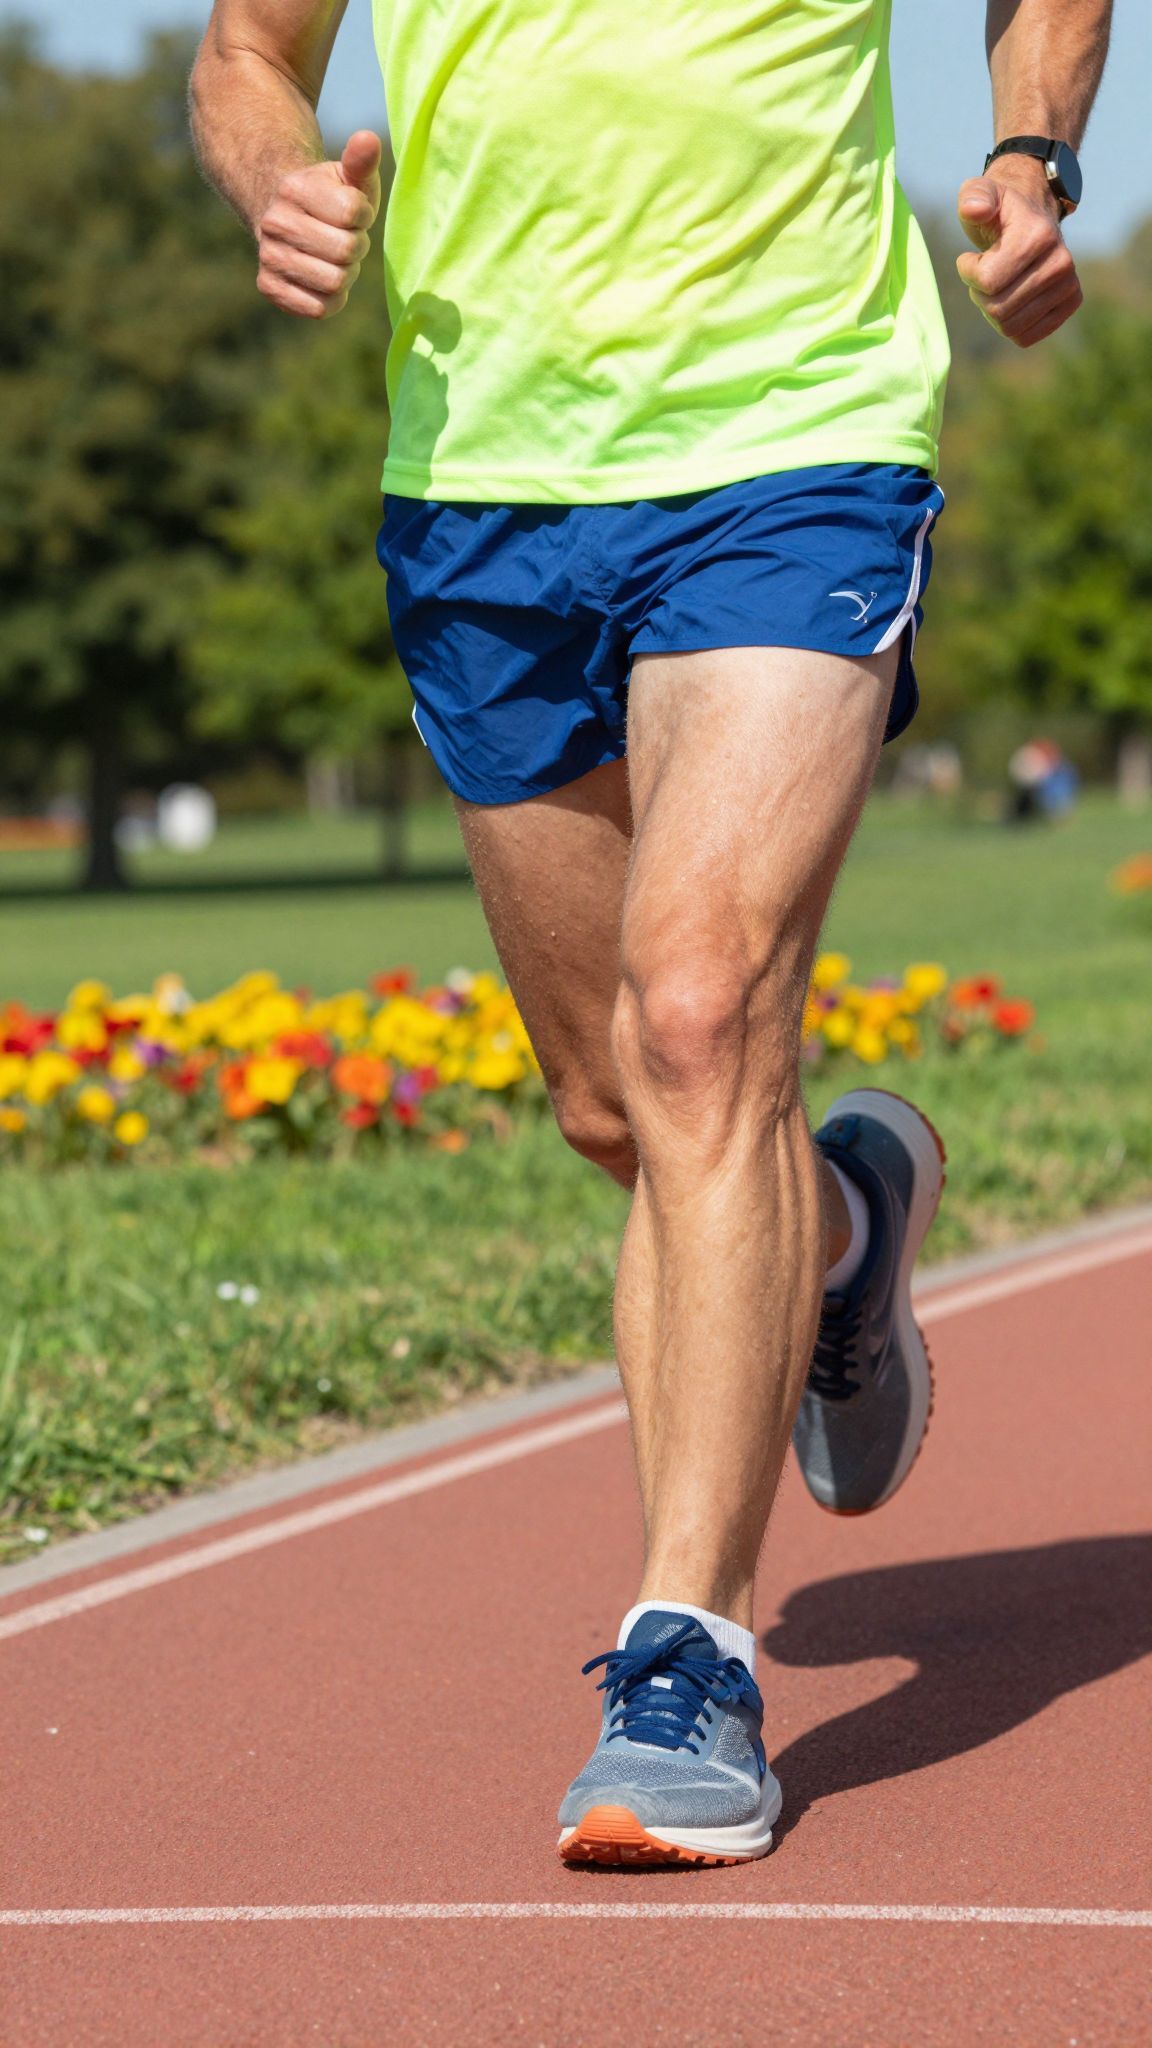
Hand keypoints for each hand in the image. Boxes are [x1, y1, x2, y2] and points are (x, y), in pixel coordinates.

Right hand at [256, 131, 381, 319]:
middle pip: (345, 252)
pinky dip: (331, 299)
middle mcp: (274, 222)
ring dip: (345, 274)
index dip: (362, 216)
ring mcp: (269, 256)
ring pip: (334, 283)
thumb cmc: (329, 198)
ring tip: (334, 258)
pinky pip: (318, 308)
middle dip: (355, 247)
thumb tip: (368, 139)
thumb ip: (361, 161)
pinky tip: (323, 280)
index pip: (352, 213)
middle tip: (344, 238)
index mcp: (294, 188)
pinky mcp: (268, 286)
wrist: (287, 218)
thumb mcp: (348, 177)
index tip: (352, 212)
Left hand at [955, 163, 1082, 348]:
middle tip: (983, 274)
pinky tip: (1010, 301)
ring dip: (992, 311)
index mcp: (1039, 236)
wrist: (1033, 217)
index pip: (988, 281)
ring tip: (996, 286)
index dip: (968, 273)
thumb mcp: (981, 195)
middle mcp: (1061, 262)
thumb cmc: (999, 211)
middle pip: (998, 308)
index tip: (970, 258)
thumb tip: (975, 209)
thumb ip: (973, 197)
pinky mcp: (1070, 303)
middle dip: (979, 295)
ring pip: (1010, 326)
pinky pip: (1026, 337)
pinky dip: (1008, 325)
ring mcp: (1069, 284)